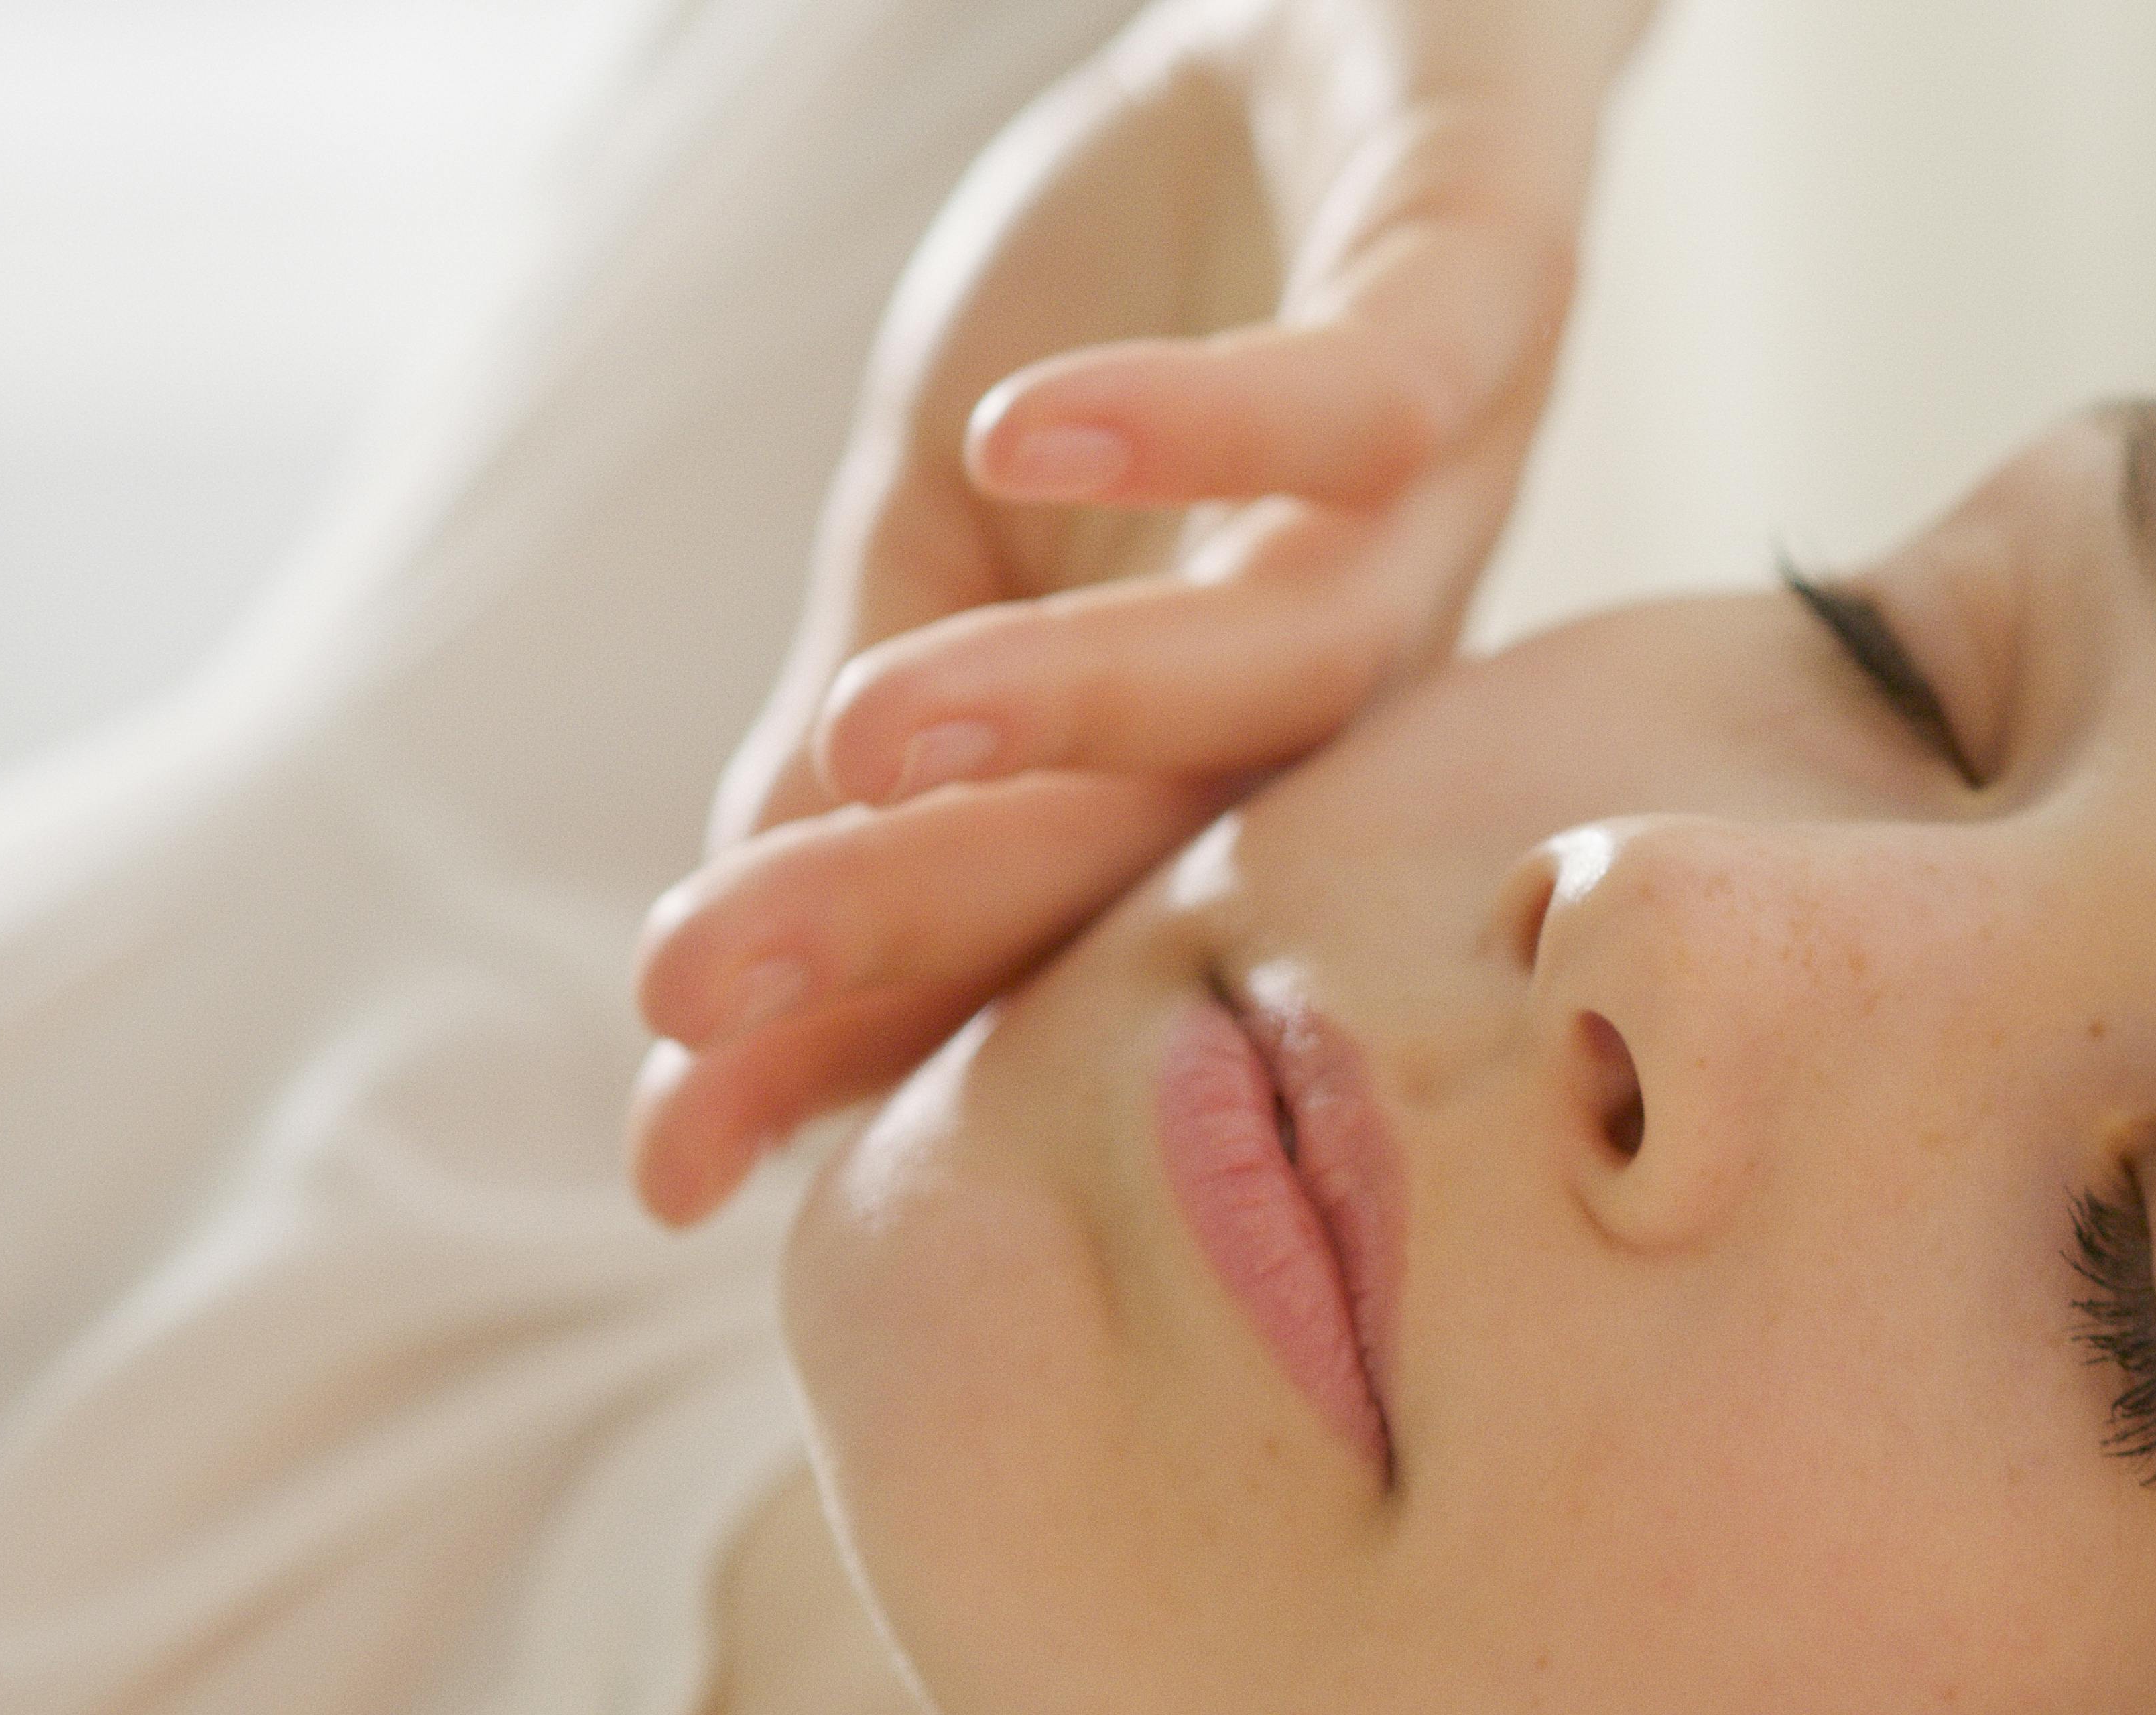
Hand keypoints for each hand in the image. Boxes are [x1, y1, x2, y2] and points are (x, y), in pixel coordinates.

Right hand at [628, 0, 1654, 1226]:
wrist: (1333, 14)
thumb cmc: (1140, 294)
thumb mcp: (938, 523)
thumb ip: (846, 743)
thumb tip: (695, 1011)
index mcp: (1222, 740)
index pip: (1038, 921)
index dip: (861, 1041)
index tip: (670, 1160)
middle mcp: (1352, 657)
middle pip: (1158, 837)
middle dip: (926, 918)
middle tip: (699, 982)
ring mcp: (1440, 489)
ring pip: (1288, 666)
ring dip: (1069, 703)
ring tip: (864, 728)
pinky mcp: (1485, 293)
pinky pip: (1370, 394)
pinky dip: (1213, 425)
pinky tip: (1030, 432)